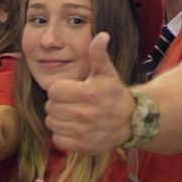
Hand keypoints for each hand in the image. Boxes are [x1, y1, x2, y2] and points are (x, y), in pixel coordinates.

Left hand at [44, 32, 131, 153]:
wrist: (131, 120)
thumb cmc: (113, 93)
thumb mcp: (106, 72)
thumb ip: (98, 54)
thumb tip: (101, 35)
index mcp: (88, 93)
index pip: (53, 91)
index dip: (61, 90)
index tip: (73, 90)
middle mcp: (85, 114)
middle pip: (50, 107)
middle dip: (59, 104)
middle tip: (74, 103)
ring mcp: (83, 132)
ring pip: (51, 123)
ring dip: (59, 119)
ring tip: (74, 115)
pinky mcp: (82, 146)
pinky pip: (56, 139)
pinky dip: (62, 134)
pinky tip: (75, 128)